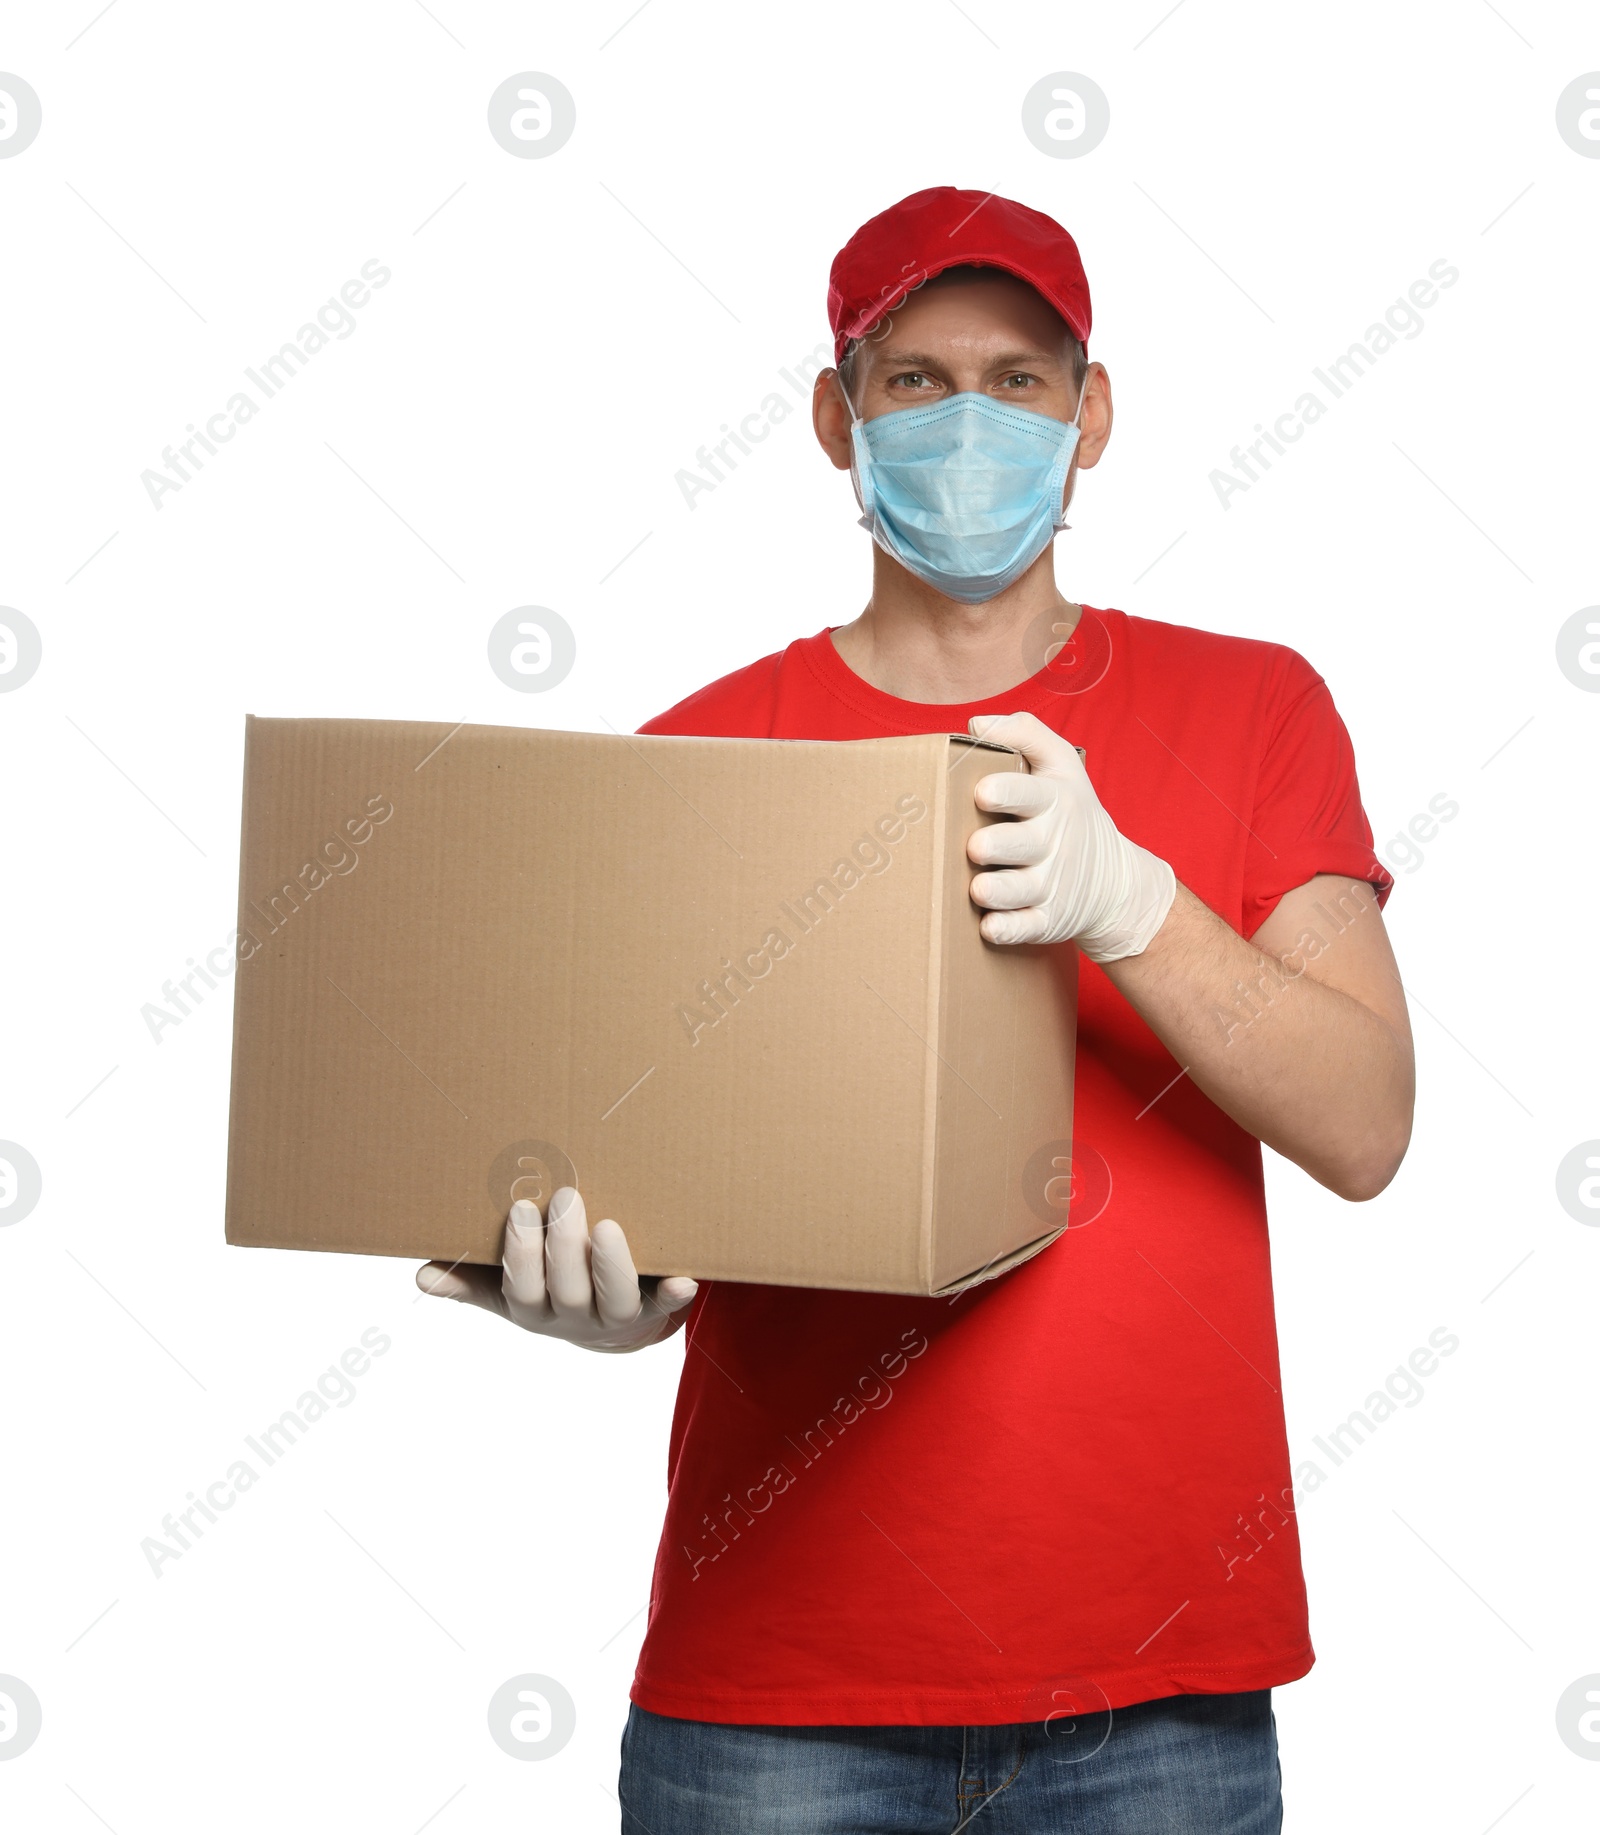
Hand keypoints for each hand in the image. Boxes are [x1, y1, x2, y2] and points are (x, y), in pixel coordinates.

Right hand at [415, 1186, 697, 1352]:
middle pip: (567, 1292)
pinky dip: (673, 1296)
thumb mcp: (505, 1289)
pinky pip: (663, 1308)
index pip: (522, 1289)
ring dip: (612, 1265)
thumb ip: (469, 1282)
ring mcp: (614, 1319)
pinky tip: (686, 1280)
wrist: (608, 1326)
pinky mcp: (652, 1312)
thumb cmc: (547, 1289)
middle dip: (564, 1247)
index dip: (522, 1255)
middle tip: (566, 1197)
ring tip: (610, 1226)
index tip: (521, 1208)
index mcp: (532, 1310)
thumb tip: (422, 1275)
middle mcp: (572, 1319)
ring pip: (614, 1302)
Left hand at [967, 711, 1175, 959]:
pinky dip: (1008, 929)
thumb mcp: (1061, 765)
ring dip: (997, 891)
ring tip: (979, 888)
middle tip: (976, 846)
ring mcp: (1051, 885)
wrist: (1115, 883)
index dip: (1006, 792)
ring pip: (1019, 890)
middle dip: (996, 845)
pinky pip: (1026, 927)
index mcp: (1052, 801)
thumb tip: (976, 722)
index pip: (1029, 793)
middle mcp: (1052, 843)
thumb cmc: (1070, 813)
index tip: (983, 792)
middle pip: (1020, 844)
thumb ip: (1025, 734)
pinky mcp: (1047, 920)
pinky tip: (989, 926)